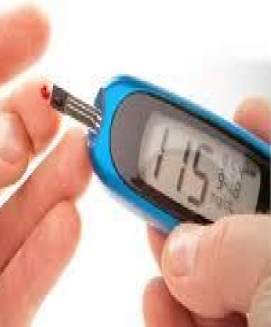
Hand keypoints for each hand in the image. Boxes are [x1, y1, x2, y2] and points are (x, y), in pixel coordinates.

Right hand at [144, 98, 270, 326]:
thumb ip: (229, 244)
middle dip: (198, 201)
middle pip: (241, 216)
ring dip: (176, 256)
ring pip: (213, 269)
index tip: (243, 111)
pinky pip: (196, 317)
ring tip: (157, 242)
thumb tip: (182, 249)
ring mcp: (264, 306)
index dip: (264, 132)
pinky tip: (159, 300)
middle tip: (165, 183)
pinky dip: (170, 309)